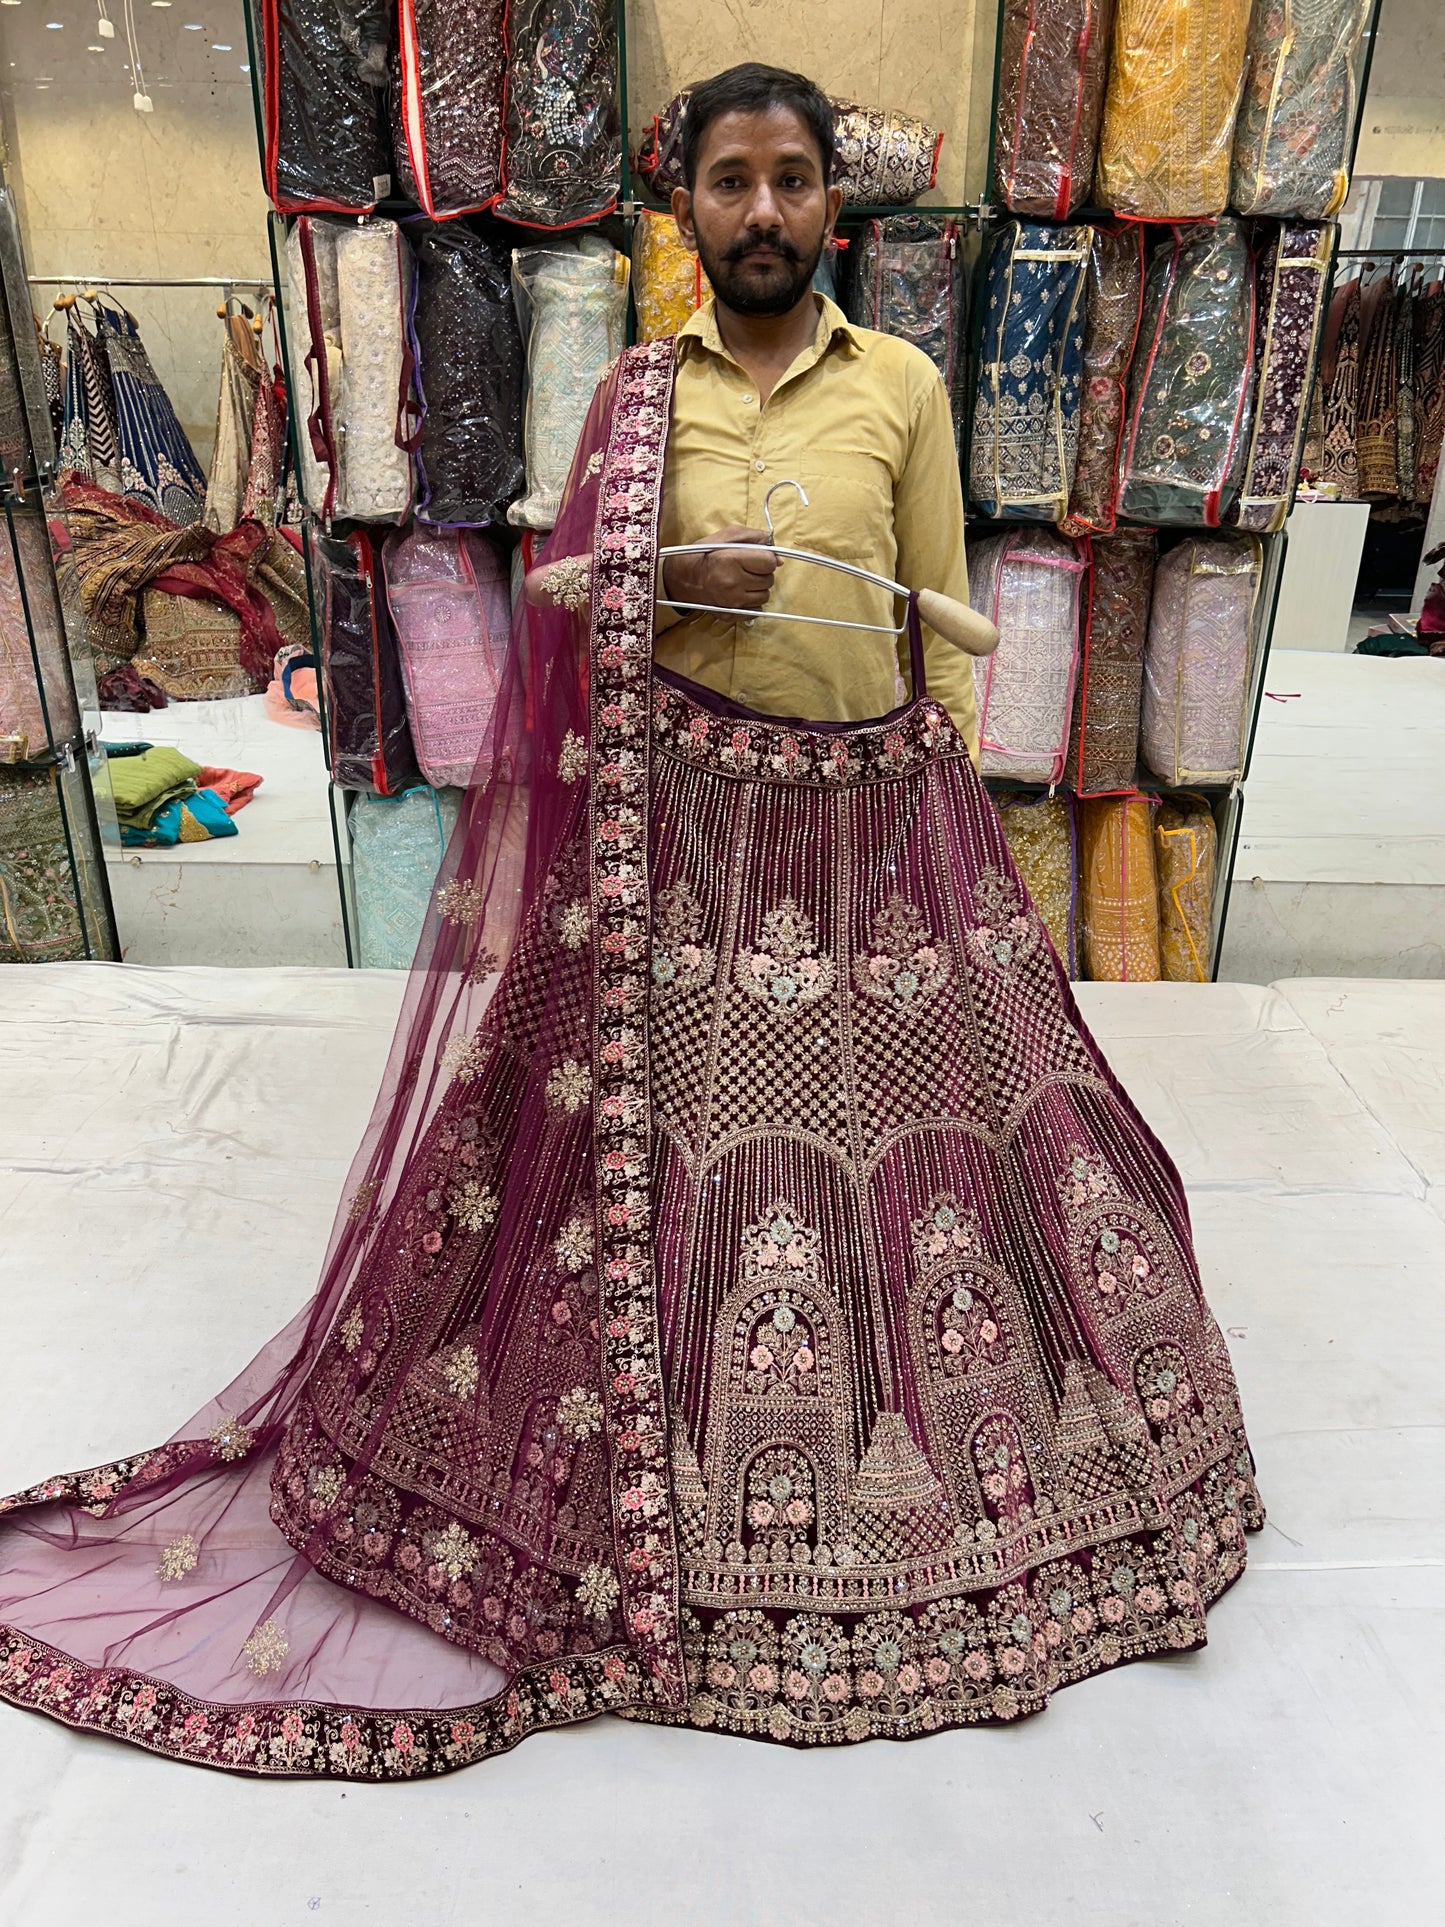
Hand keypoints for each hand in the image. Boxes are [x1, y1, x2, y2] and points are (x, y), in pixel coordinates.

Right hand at [661, 525, 778, 618]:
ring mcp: (731, 602)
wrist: (681, 578)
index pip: (769, 562)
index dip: (766, 558)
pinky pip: (756, 610)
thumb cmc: (703, 554)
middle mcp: (732, 583)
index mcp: (730, 560)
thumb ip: (755, 538)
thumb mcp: (726, 535)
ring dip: (757, 588)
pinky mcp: (730, 615)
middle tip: (746, 569)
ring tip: (742, 581)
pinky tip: (740, 594)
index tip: (757, 558)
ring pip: (764, 596)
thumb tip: (778, 557)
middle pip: (769, 580)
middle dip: (761, 573)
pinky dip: (752, 602)